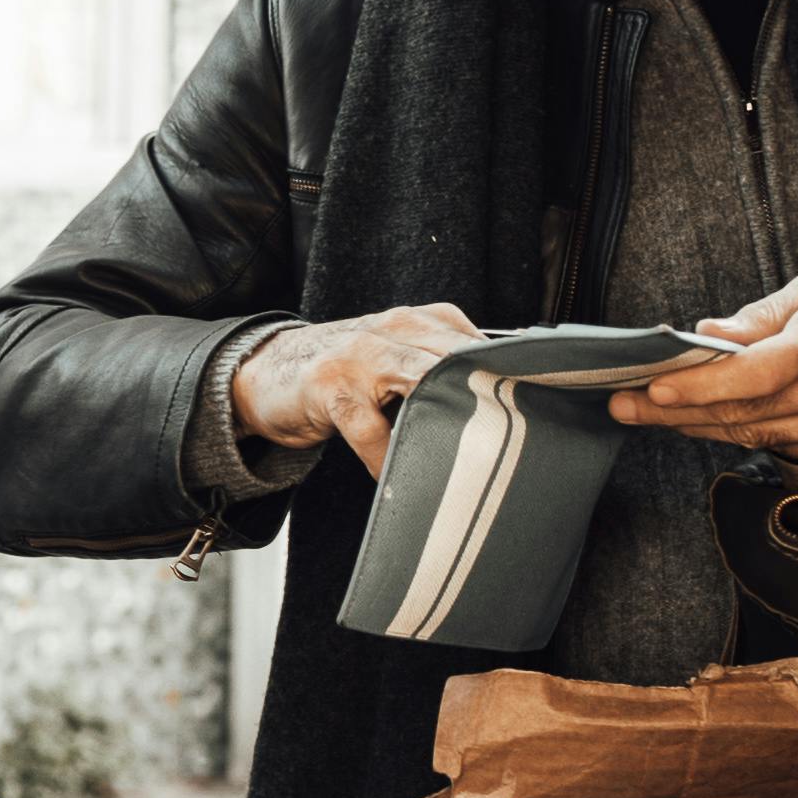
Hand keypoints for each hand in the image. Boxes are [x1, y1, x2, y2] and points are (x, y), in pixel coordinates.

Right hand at [228, 304, 486, 476]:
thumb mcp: (397, 354)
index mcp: (419, 320)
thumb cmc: (344, 371)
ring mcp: (361, 357)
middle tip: (508, 437)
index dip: (507, 378)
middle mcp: (394, 330)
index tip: (529, 410)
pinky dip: (387, 458)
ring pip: (422, 383)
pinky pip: (371, 430)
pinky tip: (393, 477)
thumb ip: (442, 365)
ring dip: (443, 421)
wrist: (267, 371)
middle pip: (457, 360)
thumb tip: (504, 401)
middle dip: (485, 398)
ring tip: (461, 457)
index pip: (478, 343)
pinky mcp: (333, 389)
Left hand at [608, 268, 797, 469]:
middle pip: (747, 411)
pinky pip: (781, 448)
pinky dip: (742, 435)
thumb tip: (708, 335)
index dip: (703, 386)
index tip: (653, 387)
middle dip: (678, 410)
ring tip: (652, 412)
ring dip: (699, 426)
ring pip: (757, 435)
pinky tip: (708, 422)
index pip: (760, 372)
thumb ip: (759, 317)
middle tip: (626, 405)